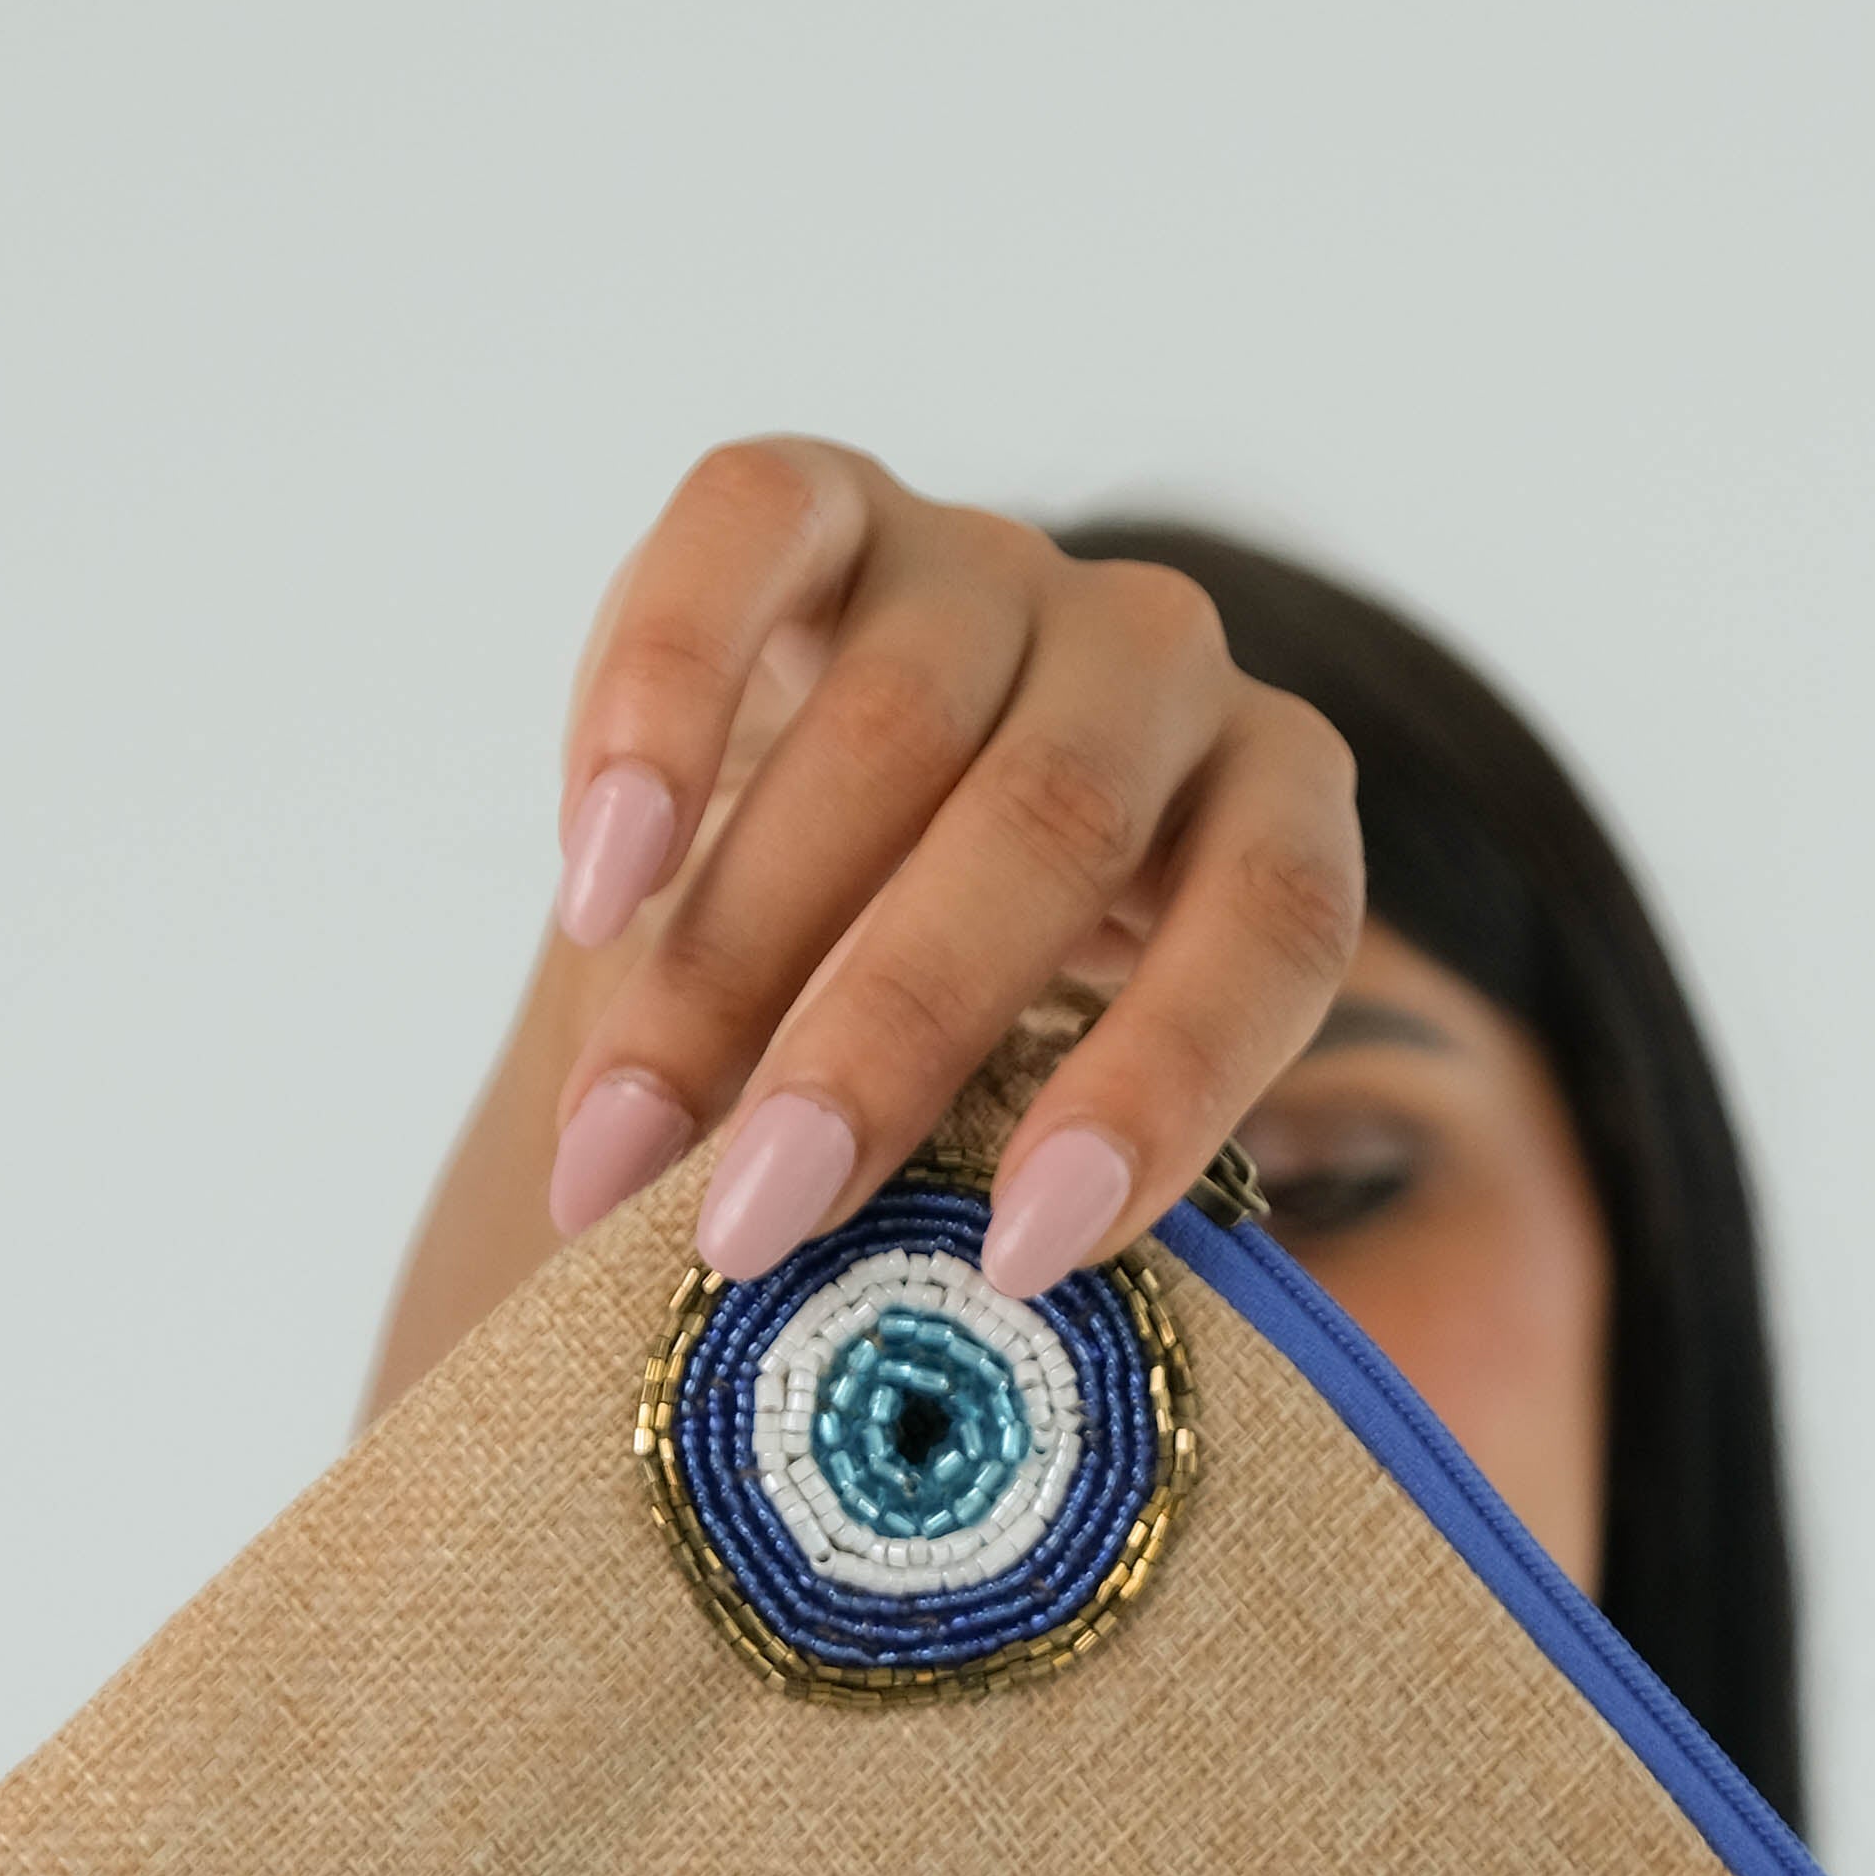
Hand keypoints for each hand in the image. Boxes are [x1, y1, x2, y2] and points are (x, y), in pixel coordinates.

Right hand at [363, 448, 1361, 1417]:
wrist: (811, 854)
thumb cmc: (950, 1038)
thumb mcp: (1013, 1112)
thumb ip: (1005, 1185)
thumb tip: (930, 1377)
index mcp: (1269, 811)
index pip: (1277, 932)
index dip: (1161, 1092)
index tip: (1018, 1258)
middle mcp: (1157, 665)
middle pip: (1051, 832)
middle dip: (885, 1047)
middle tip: (749, 1229)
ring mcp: (990, 560)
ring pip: (891, 722)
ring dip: (733, 954)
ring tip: (619, 1136)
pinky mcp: (822, 497)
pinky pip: (746, 537)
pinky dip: (657, 706)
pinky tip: (597, 877)